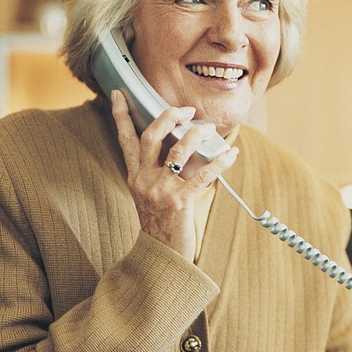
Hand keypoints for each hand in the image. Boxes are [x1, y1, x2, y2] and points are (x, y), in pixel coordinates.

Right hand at [110, 90, 238, 260]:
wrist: (161, 258)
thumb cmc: (161, 225)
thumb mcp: (151, 196)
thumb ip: (158, 173)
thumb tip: (180, 146)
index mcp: (135, 177)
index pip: (125, 140)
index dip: (121, 115)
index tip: (120, 93)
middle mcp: (144, 181)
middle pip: (151, 136)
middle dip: (169, 116)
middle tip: (186, 109)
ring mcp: (160, 191)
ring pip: (178, 150)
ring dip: (197, 134)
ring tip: (210, 128)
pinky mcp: (179, 202)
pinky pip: (203, 175)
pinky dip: (220, 162)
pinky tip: (232, 154)